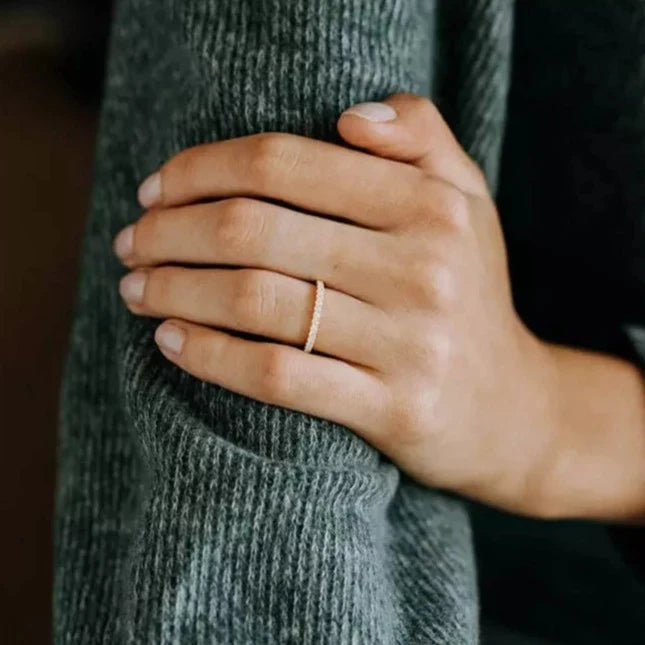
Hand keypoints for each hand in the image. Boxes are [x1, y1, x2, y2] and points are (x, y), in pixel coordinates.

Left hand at [111, 95, 588, 516]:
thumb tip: (348, 116)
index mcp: (430, 206)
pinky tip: (169, 341)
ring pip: (253, 302)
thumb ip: (422, 137)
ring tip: (134, 287)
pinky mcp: (392, 410)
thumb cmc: (470, 297)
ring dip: (173, 289)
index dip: (200, 169)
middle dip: (168, 232)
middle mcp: (422, 268)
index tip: (155, 189)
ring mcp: (408, 344)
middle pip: (253, 230)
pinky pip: (276, 375)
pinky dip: (208, 355)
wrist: (513, 410)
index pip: (282, 164)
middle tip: (131, 241)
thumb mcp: (467, 202)